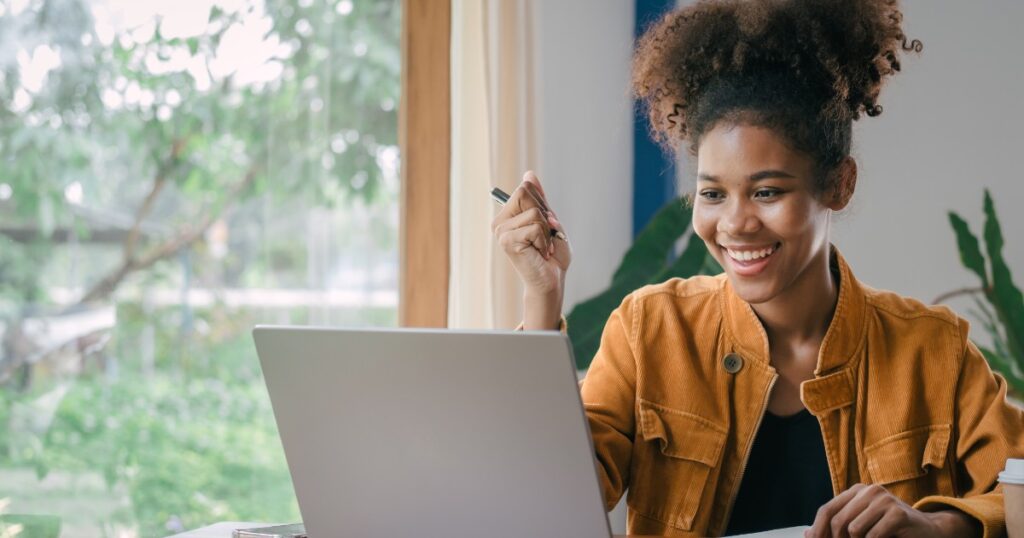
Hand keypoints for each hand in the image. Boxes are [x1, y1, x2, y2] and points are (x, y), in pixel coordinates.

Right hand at [491, 170, 571, 328]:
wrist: (552, 280)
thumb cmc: (551, 254)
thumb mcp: (549, 221)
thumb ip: (539, 199)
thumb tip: (529, 174)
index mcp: (508, 214)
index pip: (525, 187)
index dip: (543, 204)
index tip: (545, 225)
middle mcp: (500, 221)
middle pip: (525, 193)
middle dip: (544, 214)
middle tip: (544, 236)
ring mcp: (501, 231)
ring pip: (533, 212)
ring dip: (546, 230)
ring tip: (542, 247)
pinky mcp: (507, 241)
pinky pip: (535, 227)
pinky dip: (544, 241)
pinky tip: (539, 253)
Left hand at [806, 483, 978, 537]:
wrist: (928, 531)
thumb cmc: (891, 530)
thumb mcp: (861, 526)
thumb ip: (837, 527)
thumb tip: (806, 534)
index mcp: (856, 490)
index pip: (827, 510)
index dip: (818, 530)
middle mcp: (868, 490)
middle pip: (837, 520)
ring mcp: (884, 499)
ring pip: (853, 530)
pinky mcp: (898, 512)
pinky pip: (872, 536)